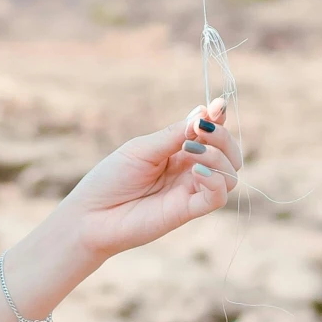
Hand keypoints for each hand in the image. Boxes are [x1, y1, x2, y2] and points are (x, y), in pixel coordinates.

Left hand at [66, 100, 239, 261]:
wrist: (91, 215)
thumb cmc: (111, 178)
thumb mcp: (141, 149)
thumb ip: (173, 135)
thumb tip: (203, 113)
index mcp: (178, 150)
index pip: (211, 132)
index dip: (218, 118)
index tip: (218, 106)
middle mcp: (189, 169)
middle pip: (228, 151)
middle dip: (222, 137)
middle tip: (200, 131)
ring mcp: (190, 190)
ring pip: (230, 173)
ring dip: (218, 156)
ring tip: (191, 151)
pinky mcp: (188, 211)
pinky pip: (217, 196)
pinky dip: (215, 180)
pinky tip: (196, 171)